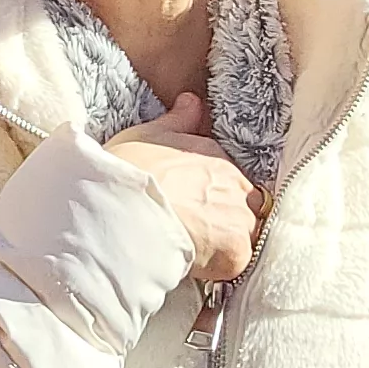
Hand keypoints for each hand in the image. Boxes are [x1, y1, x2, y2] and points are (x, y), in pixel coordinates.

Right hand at [101, 93, 254, 282]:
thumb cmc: (129, 169)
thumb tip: (193, 100)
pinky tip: (192, 264)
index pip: (231, 181)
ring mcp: (240, 220)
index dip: (213, 198)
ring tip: (193, 251)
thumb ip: (178, 119)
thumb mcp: (149, 134)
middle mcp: (237, 185)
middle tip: (194, 232)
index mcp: (218, 157)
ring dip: (224, 244)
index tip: (194, 208)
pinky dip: (217, 267)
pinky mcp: (236, 253)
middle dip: (224, 221)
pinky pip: (235, 264)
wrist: (124, 207)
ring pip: (243, 236)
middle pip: (244, 208)